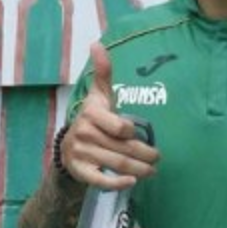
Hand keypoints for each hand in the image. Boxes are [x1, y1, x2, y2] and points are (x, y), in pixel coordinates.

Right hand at [60, 43, 159, 189]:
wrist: (68, 146)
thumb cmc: (92, 118)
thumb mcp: (98, 95)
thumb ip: (103, 72)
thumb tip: (97, 44)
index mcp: (91, 113)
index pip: (121, 127)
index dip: (134, 133)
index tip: (141, 135)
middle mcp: (84, 133)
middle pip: (124, 148)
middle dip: (146, 155)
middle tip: (158, 158)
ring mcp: (81, 154)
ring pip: (117, 165)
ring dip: (140, 170)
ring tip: (152, 170)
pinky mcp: (80, 171)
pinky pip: (101, 181)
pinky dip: (118, 183)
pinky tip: (132, 181)